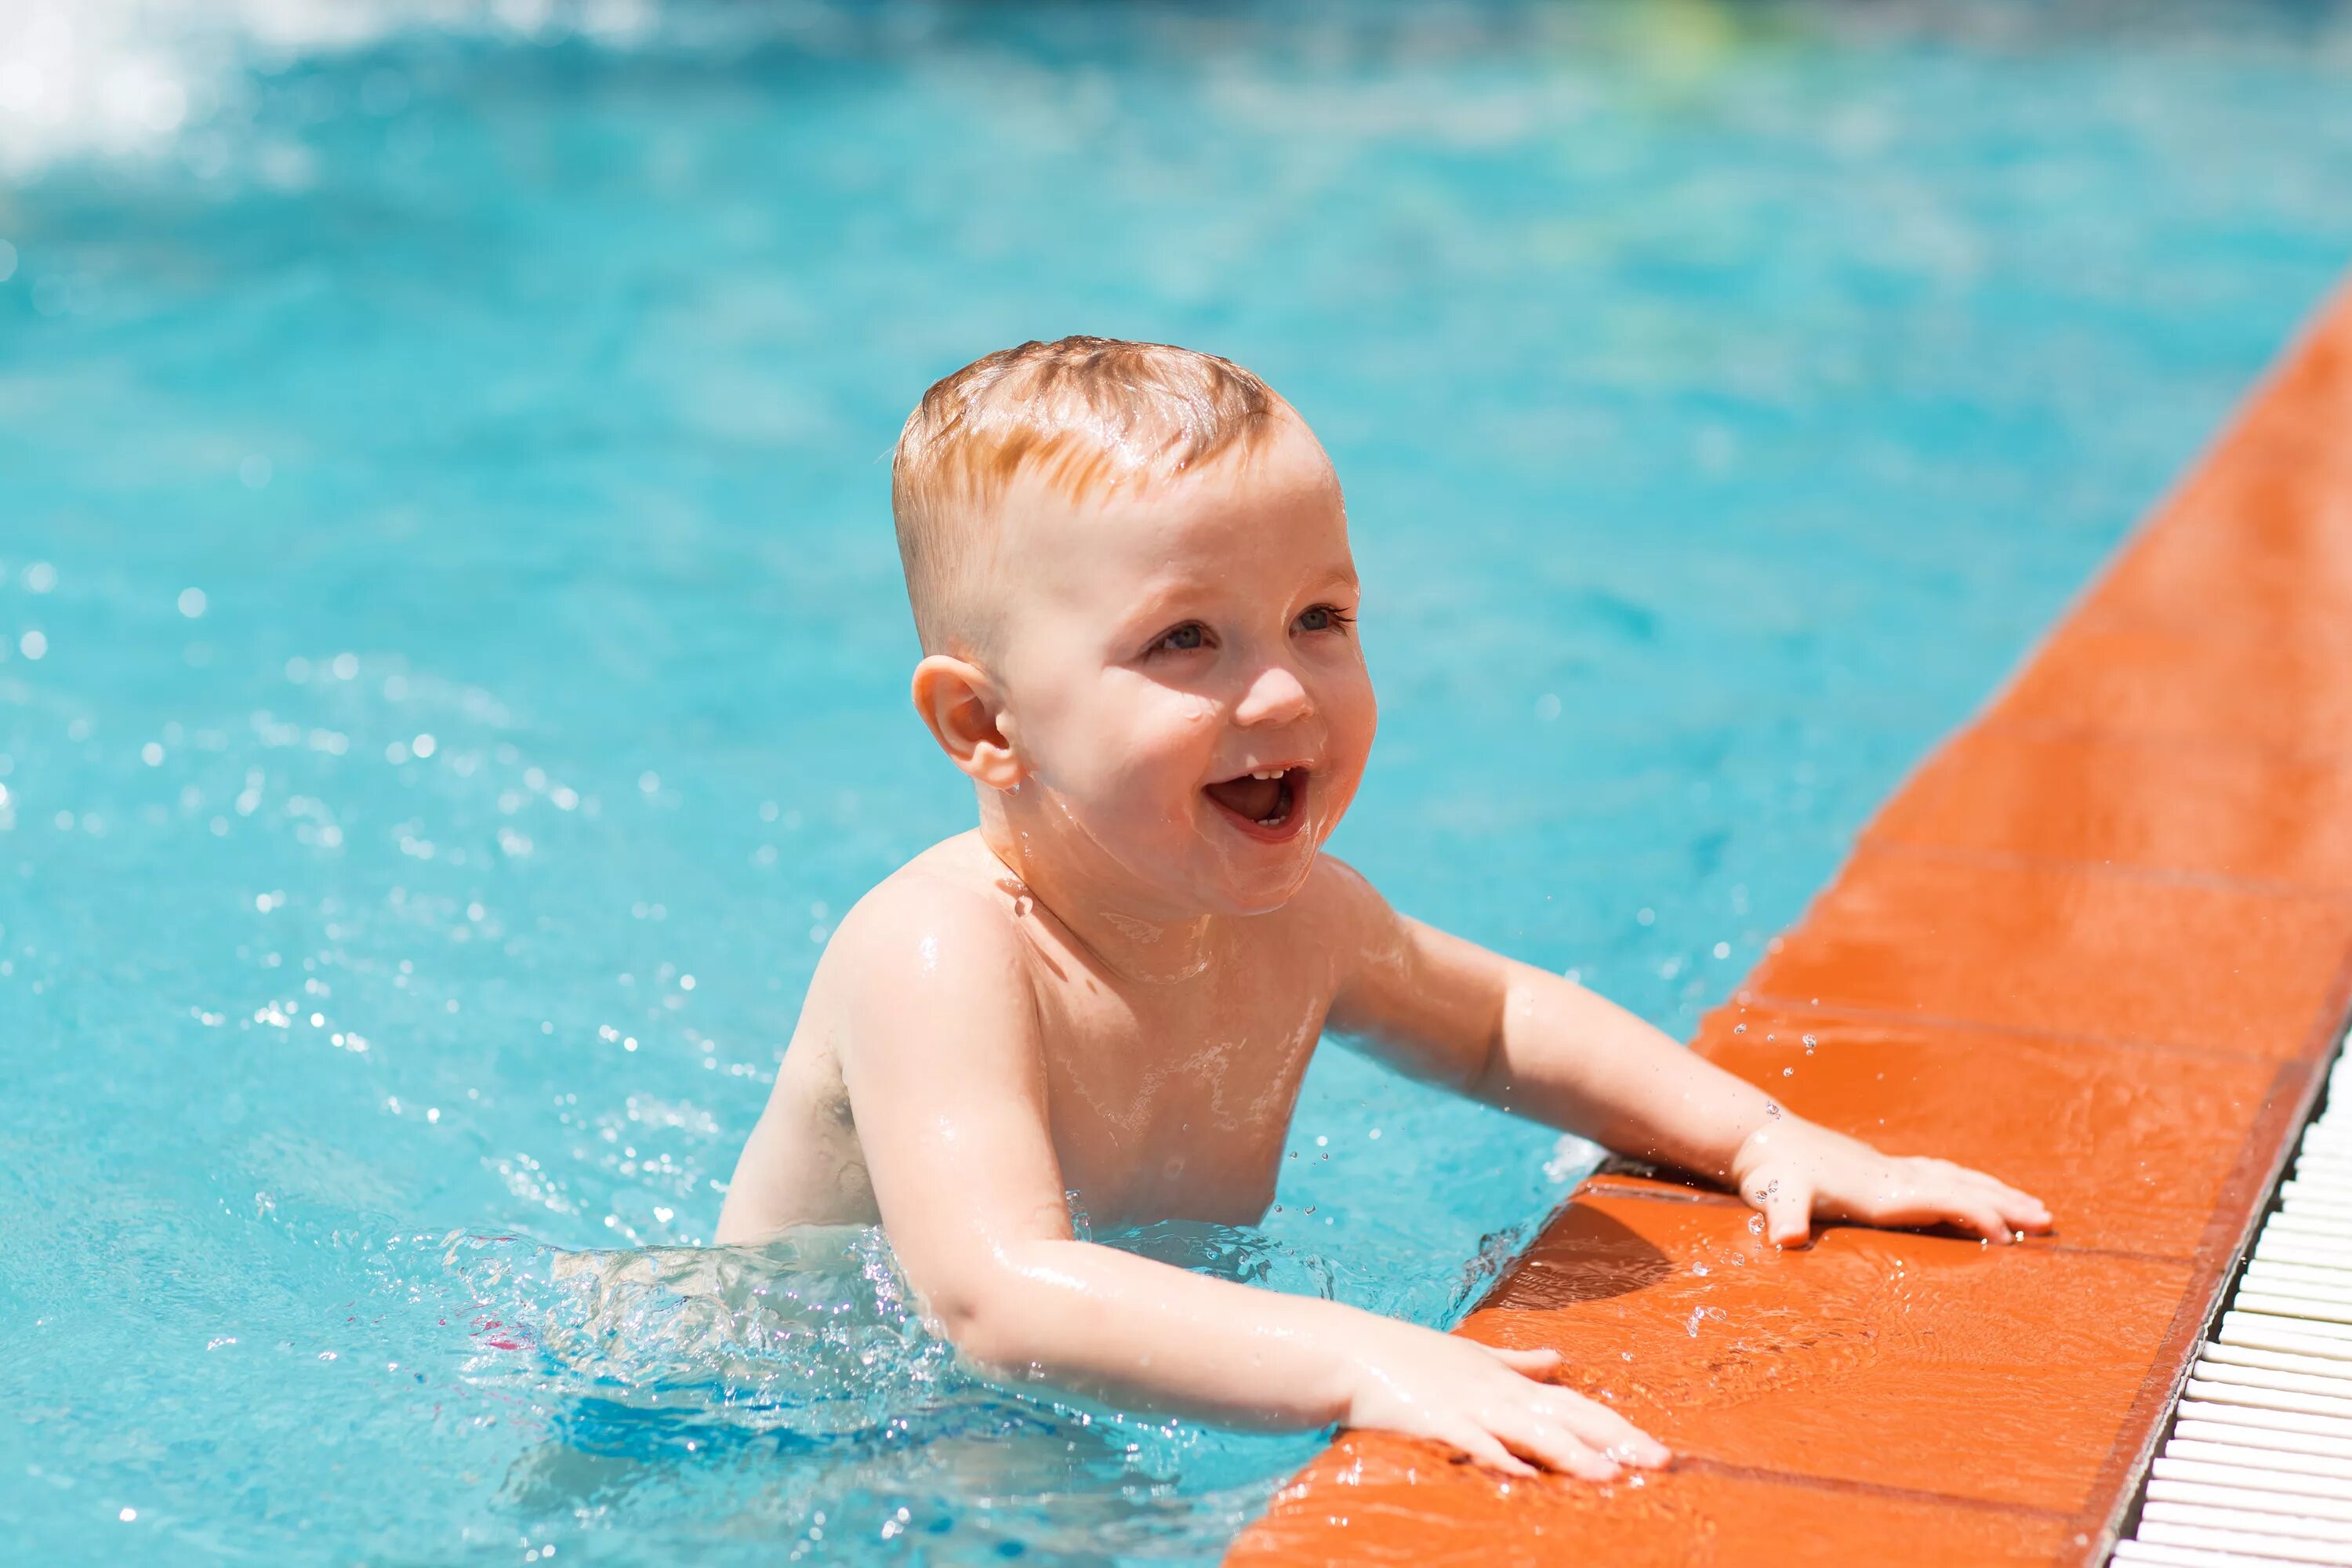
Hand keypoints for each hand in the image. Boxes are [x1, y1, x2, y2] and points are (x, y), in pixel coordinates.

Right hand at [1339, 1317, 1670, 1480]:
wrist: (1356, 1351)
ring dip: (1572, 1454)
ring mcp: (1470, 1405)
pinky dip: (1500, 1459)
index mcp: (1510, 1381)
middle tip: (1660, 1462)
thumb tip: (1558, 1358)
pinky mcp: (1438, 1420)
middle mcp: (1499, 1392)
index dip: (1618, 1426)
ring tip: (1610, 1476)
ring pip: (1532, 1431)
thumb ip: (1518, 1361)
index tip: (1657, 1448)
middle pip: (1569, 1417)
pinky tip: (1524, 1478)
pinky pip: (1475, 1443)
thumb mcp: (1473, 1354)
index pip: (1578, 1404)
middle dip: (1615, 1440)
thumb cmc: (1412, 1356)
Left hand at [1730, 1116, 2052, 1246]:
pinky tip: (1977, 1186)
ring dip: (1995, 1191)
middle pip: (1960, 1187)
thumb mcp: (1775, 1197)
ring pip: (1955, 1178)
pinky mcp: (1880, 1167)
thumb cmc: (1770, 1172)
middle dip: (2005, 1204)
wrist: (1757, 1134)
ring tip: (2033, 1205)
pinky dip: (1966, 1181)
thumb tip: (1786, 1238)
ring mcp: (1888, 1169)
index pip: (1939, 1201)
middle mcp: (1891, 1177)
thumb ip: (1783, 1217)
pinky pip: (1938, 1174)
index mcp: (1878, 1190)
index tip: (2008, 1234)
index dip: (1973, 1214)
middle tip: (2048, 1220)